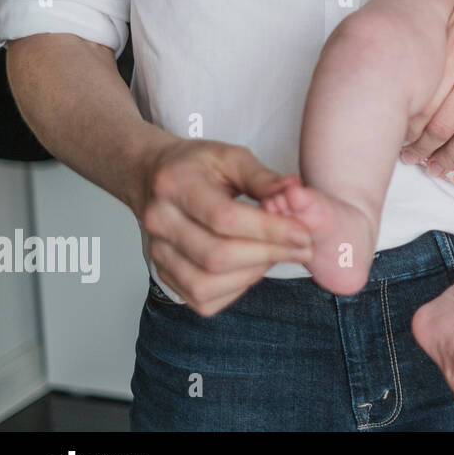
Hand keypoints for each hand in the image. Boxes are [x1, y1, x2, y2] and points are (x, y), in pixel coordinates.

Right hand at [134, 138, 312, 316]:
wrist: (150, 176)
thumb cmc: (196, 165)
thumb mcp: (230, 156)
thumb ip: (262, 176)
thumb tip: (294, 192)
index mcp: (176, 185)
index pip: (224, 218)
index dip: (269, 230)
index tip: (303, 233)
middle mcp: (160, 222)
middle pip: (217, 256)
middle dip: (269, 255)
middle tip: (302, 248)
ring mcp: (157, 252)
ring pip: (206, 284)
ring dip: (253, 274)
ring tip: (277, 255)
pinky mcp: (162, 274)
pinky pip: (201, 299)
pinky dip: (234, 290)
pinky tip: (251, 268)